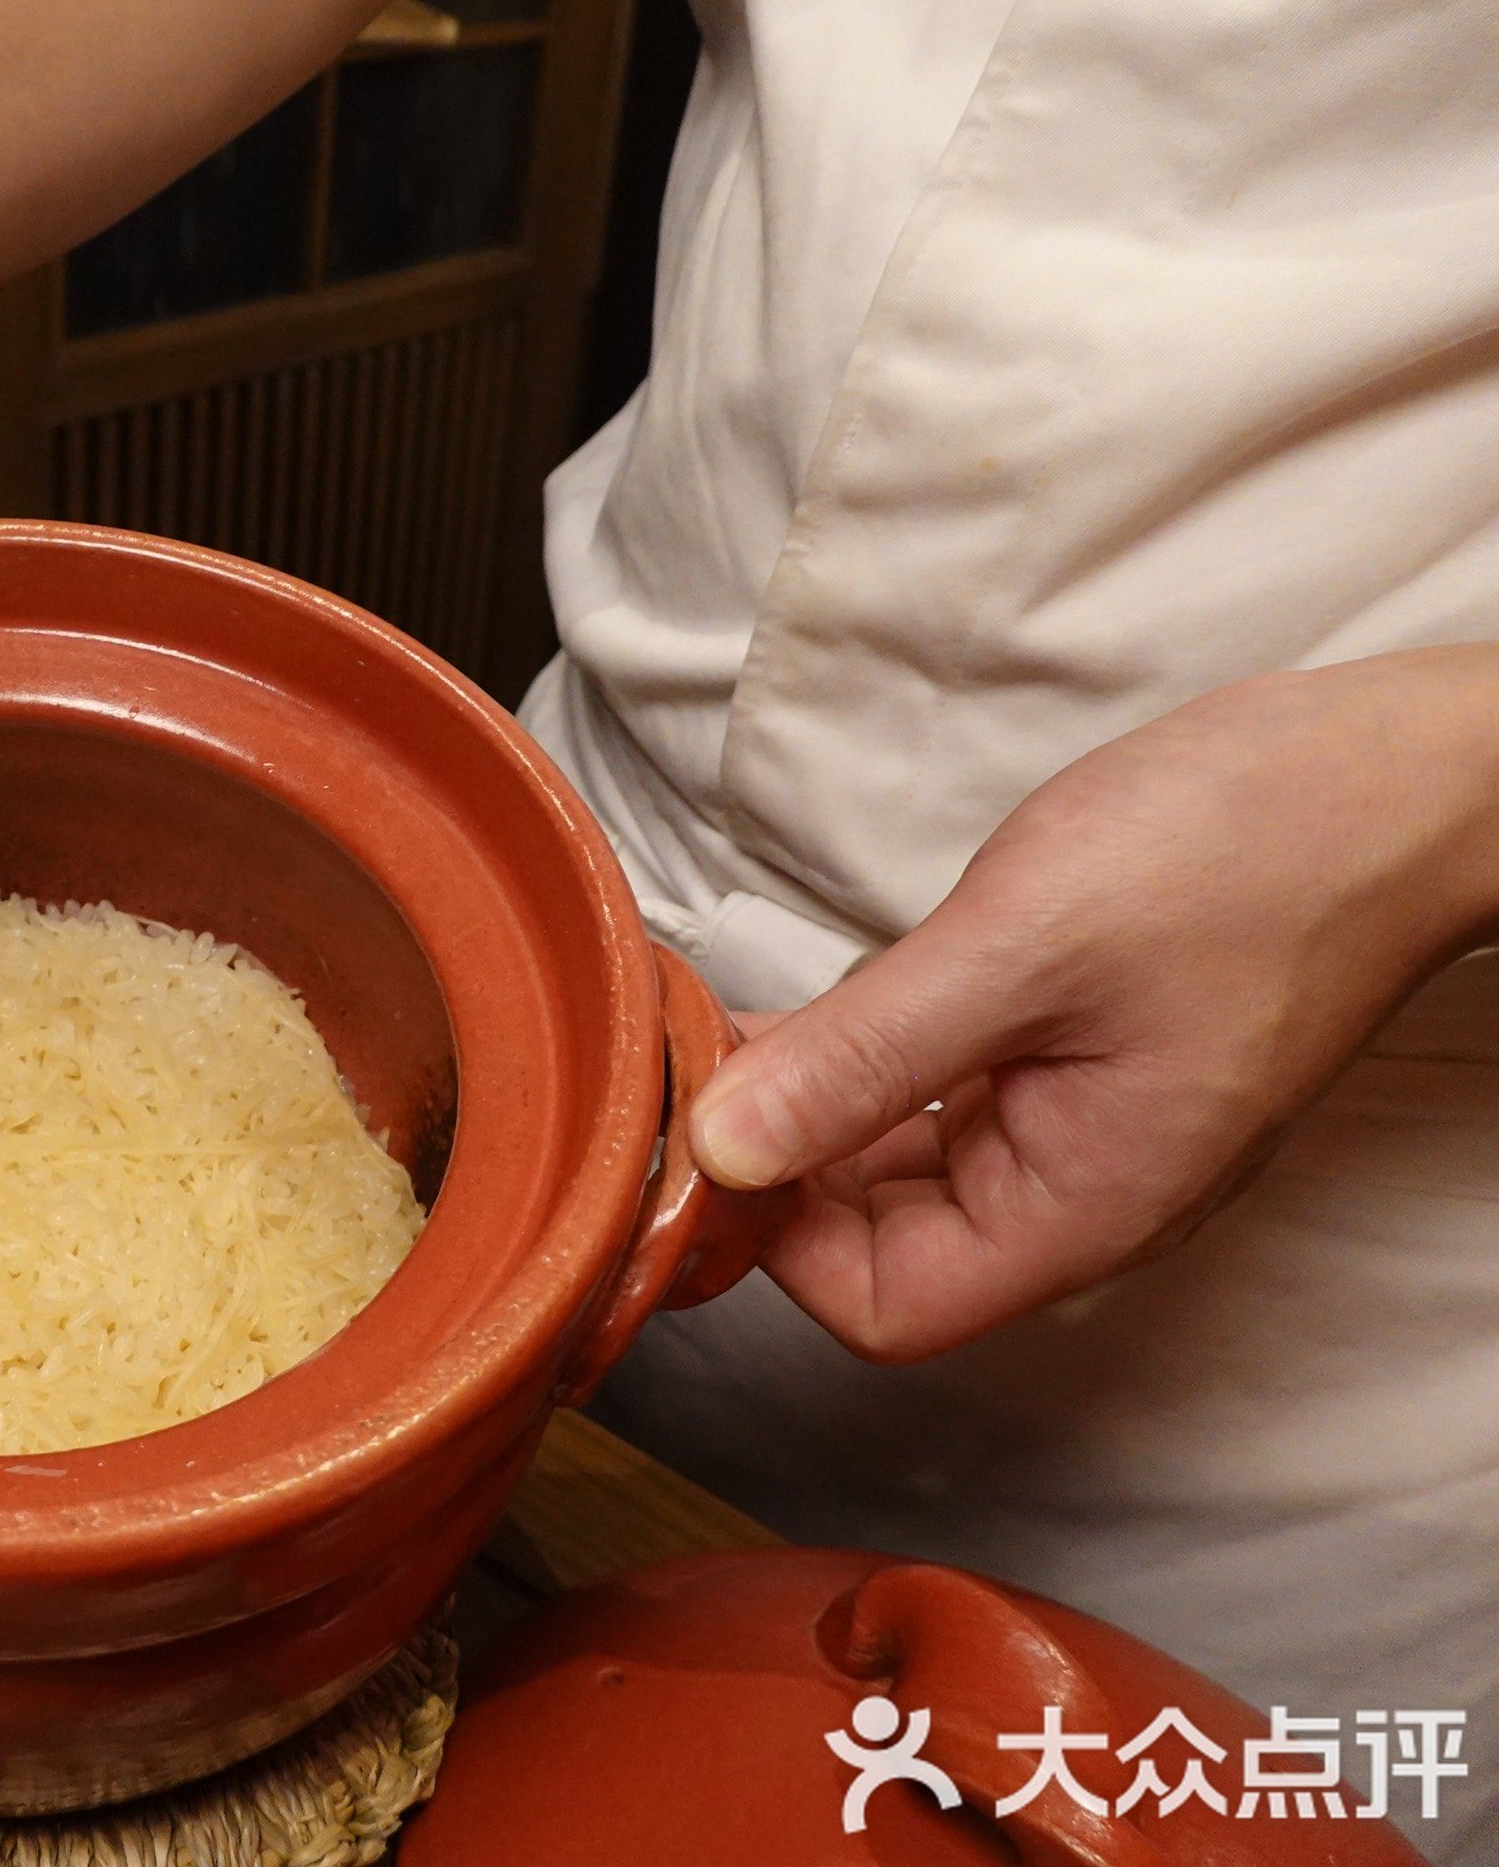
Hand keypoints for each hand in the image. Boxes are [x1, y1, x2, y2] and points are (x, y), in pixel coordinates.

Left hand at [688, 651, 1498, 1361]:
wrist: (1395, 778)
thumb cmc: (1247, 855)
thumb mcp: (1022, 948)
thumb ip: (864, 1056)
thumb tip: (722, 1146)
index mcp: (1076, 1205)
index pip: (881, 1307)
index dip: (776, 1240)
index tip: (706, 1129)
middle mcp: (1075, 1190)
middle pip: (877, 1243)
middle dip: (775, 1164)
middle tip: (689, 1060)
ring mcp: (1077, 1126)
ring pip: (897, 1166)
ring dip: (809, 1107)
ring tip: (727, 1025)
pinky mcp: (1073, 1059)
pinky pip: (940, 1099)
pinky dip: (862, 1061)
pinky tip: (811, 1003)